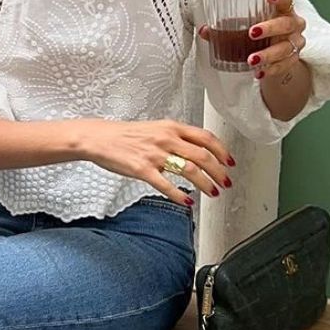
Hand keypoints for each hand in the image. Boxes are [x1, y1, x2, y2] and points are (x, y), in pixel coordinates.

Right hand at [73, 118, 234, 204]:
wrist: (99, 138)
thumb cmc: (125, 135)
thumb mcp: (155, 129)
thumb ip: (175, 138)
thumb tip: (195, 151)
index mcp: (171, 127)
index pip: (206, 137)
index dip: (222, 151)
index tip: (230, 162)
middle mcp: (166, 139)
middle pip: (203, 156)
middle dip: (219, 172)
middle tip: (226, 182)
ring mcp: (155, 154)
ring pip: (190, 170)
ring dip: (206, 184)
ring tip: (212, 192)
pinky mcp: (143, 169)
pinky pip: (166, 184)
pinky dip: (180, 195)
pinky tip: (187, 201)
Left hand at [199, 0, 305, 82]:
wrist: (280, 53)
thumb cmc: (263, 32)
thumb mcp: (248, 25)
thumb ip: (227, 26)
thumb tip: (204, 30)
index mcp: (283, 10)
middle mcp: (293, 24)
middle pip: (286, 24)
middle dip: (270, 28)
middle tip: (252, 33)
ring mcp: (295, 42)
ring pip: (285, 48)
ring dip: (267, 54)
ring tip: (250, 60)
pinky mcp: (293, 59)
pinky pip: (284, 65)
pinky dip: (270, 70)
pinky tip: (258, 73)